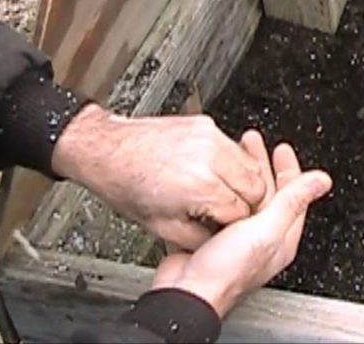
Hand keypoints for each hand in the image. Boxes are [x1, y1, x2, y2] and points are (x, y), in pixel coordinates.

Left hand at [52, 104, 271, 249]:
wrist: (106, 149)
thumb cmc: (126, 185)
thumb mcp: (161, 227)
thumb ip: (199, 237)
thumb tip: (219, 238)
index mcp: (201, 186)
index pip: (243, 211)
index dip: (234, 224)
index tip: (226, 226)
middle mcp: (211, 157)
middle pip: (257, 187)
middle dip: (246, 203)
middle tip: (227, 211)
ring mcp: (210, 137)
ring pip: (251, 166)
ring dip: (242, 181)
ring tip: (220, 191)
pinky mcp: (206, 125)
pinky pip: (233, 148)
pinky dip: (229, 163)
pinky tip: (210, 172)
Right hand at [150, 131, 331, 317]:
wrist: (187, 292)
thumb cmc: (227, 272)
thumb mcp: (267, 229)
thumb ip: (293, 202)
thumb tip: (322, 181)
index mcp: (281, 237)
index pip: (293, 195)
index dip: (289, 170)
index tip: (282, 149)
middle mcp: (260, 238)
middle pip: (267, 193)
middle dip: (261, 166)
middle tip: (253, 142)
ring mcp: (236, 238)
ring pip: (244, 199)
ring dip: (240, 176)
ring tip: (233, 154)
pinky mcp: (212, 238)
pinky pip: (222, 208)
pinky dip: (221, 190)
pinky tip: (213, 181)